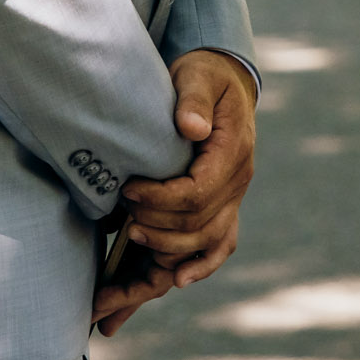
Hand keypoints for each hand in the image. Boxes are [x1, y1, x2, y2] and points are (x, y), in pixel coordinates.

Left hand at [93, 51, 256, 334]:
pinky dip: (200, 267)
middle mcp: (237, 183)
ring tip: (130, 245)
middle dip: (157, 227)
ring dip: (167, 252)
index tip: (128, 191)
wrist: (222, 83)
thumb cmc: (204, 77)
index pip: (199, 193)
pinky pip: (218, 247)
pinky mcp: (221, 207)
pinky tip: (174, 282)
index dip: (161, 199)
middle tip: (123, 221)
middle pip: (200, 225)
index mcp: (233, 153)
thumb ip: (194, 99)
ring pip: (205, 244)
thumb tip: (190, 126)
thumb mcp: (198, 76)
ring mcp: (231, 199)